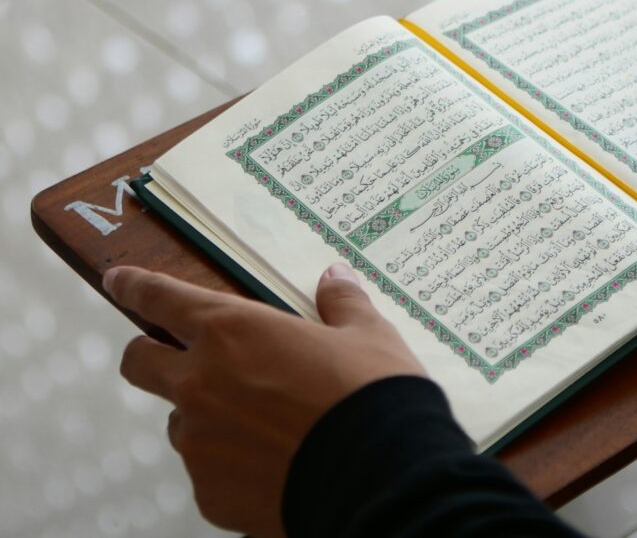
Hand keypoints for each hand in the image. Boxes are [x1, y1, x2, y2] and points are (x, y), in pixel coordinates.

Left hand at [104, 263, 425, 537]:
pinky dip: (232, 465)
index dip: (136, 286)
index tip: (120, 281)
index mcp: (232, 331)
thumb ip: (341, 302)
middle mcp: (200, 383)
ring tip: (263, 425)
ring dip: (206, 416)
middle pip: (140, 362)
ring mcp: (199, 443)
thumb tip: (336, 277)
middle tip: (184, 359)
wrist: (382, 475)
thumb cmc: (372, 395)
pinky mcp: (209, 493)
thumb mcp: (367, 335)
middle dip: (151, 355)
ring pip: (181, 422)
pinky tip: (275, 464)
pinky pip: (208, 472)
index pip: (161, 298)